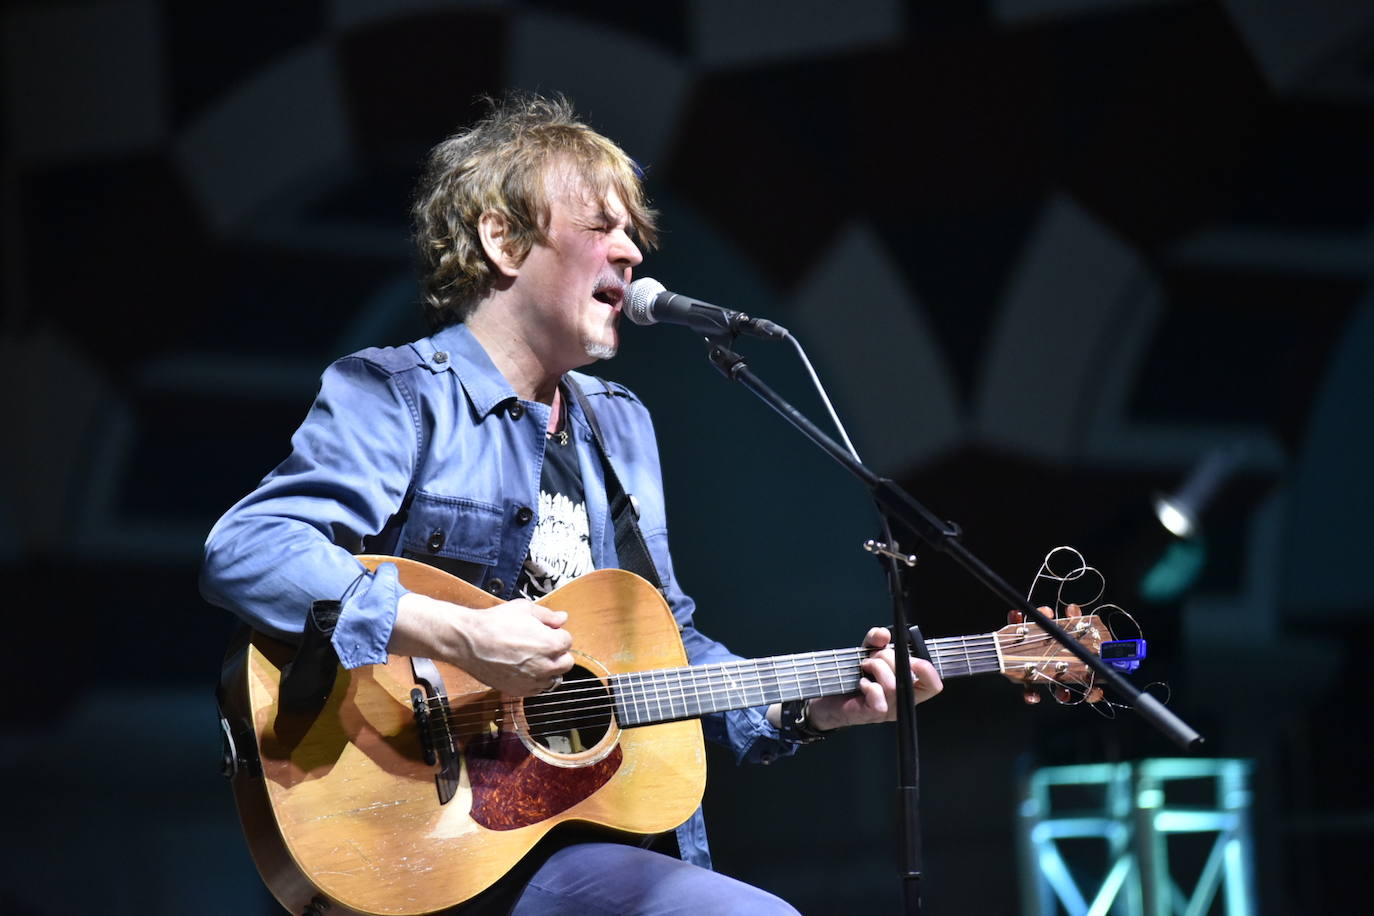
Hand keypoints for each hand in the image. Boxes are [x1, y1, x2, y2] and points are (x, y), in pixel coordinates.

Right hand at [392, 593, 573, 696]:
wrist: (469, 642)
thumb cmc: (495, 623)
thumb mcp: (524, 609)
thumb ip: (548, 615)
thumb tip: (562, 619)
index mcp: (551, 644)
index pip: (567, 641)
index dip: (556, 634)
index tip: (546, 631)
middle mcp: (545, 666)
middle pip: (566, 662)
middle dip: (558, 653)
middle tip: (542, 645)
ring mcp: (533, 681)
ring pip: (553, 678)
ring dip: (548, 669)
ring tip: (533, 658)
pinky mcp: (519, 691)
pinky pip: (537, 689)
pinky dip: (535, 681)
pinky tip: (524, 670)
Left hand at [805, 627, 942, 730]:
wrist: (829, 698)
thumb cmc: (853, 677)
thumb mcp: (867, 653)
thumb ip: (876, 640)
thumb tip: (883, 634)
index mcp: (908, 687)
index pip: (933, 684)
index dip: (927, 670)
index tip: (911, 657)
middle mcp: (902, 700)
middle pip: (909, 677)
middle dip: (888, 657)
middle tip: (874, 656)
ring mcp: (888, 710)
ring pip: (892, 685)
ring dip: (876, 668)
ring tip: (865, 666)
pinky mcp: (872, 714)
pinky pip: (878, 699)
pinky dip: (868, 685)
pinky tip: (861, 683)